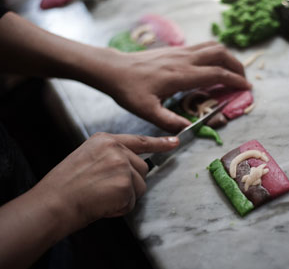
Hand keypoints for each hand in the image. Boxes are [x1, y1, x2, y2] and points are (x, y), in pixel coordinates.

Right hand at [33, 132, 178, 228]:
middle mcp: (116, 149)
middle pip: (142, 168)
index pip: (139, 141)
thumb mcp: (86, 157)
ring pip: (140, 186)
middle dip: (130, 183)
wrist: (53, 202)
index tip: (175, 142)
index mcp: (105, 140)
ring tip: (100, 196)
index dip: (159, 143)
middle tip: (105, 190)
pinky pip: (132, 202)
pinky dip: (119, 208)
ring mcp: (122, 165)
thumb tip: (129, 167)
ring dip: (125, 196)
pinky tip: (102, 204)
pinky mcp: (125, 184)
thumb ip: (109, 156)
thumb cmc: (64, 186)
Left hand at [91, 41, 251, 131]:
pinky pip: (203, 46)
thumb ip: (169, 122)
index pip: (217, 73)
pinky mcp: (176, 50)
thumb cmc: (129, 90)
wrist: (114, 69)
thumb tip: (190, 131)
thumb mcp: (147, 111)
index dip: (235, 80)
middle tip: (243, 81)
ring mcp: (181, 51)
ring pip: (213, 46)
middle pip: (220, 54)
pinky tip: (213, 66)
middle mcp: (184, 59)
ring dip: (228, 57)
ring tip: (233, 72)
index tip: (246, 88)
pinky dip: (215, 54)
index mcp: (181, 75)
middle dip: (237, 66)